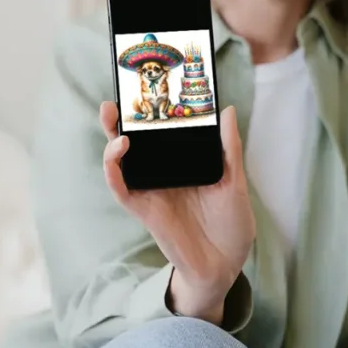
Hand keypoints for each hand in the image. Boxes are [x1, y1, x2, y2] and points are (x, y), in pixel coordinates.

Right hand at [100, 102, 255, 323]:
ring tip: (114, 117)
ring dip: (112, 137)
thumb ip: (228, 148)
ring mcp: (151, 190)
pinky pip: (121, 188)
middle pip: (134, 140)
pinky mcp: (144, 209)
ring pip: (121, 160)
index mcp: (183, 163)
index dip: (151, 109)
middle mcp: (162, 173)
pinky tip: (117, 152)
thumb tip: (227, 109)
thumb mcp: (235, 181)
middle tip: (117, 93)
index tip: (149, 82)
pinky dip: (114, 170)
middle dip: (121, 117)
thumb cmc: (231, 224)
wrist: (226, 265)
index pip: (162, 131)